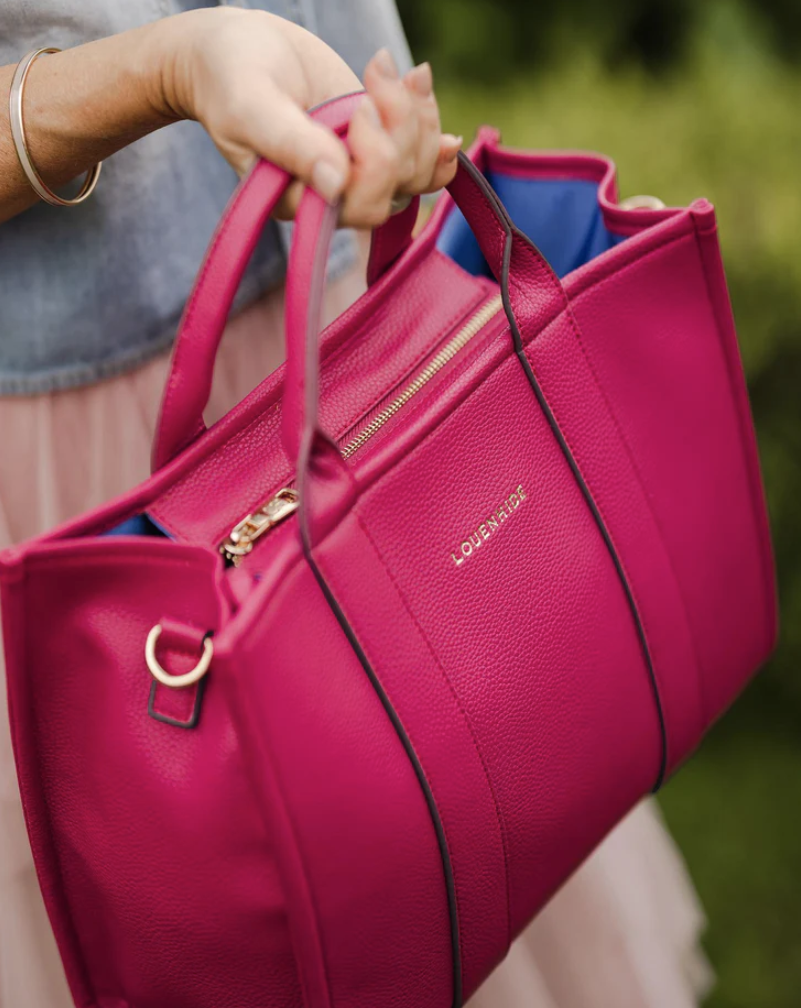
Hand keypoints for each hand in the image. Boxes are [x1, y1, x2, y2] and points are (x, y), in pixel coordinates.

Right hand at [155, 7, 460, 226]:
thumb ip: (290, 145)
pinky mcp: (376, 146)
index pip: (362, 204)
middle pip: (398, 186)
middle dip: (402, 127)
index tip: (359, 105)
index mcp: (301, 201)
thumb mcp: (252, 107)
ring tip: (400, 71)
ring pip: (417, 171)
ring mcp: (359, 171)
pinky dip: (433, 127)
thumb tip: (335, 184)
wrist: (236, 51)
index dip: (376, 159)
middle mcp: (334, 196)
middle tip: (377, 70)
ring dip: (420, 117)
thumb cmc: (230, 79)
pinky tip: (425, 94)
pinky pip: (421, 158)